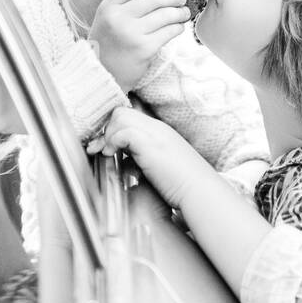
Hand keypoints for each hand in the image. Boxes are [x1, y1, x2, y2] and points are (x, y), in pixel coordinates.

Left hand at [86, 108, 216, 210]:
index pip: (131, 117)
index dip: (114, 129)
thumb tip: (125, 164)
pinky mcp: (150, 144)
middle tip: (100, 149)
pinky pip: (123, 131)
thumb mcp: (160, 167)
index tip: (105, 146)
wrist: (200, 190)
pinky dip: (112, 141)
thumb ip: (144, 160)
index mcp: (160, 132)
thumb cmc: (183, 185)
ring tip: (105, 153)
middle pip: (122, 112)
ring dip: (108, 135)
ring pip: (120, 117)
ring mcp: (155, 134)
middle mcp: (157, 128)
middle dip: (106, 129)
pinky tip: (111, 155)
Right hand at [89, 0, 189, 91]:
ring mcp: (131, 34)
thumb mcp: (108, 17)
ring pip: (165, 14)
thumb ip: (127, 1)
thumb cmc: (109, 43)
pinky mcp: (145, 49)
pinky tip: (178, 27)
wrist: (103, 75)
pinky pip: (169, 31)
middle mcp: (118, 18)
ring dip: (180, 12)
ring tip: (183, 13)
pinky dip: (178, 27)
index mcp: (108, 6)